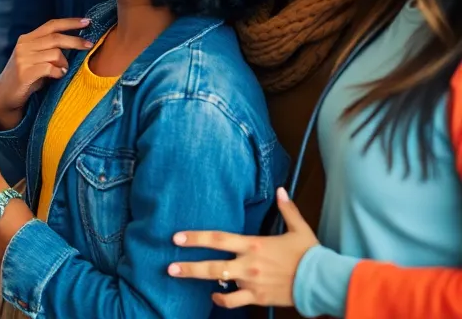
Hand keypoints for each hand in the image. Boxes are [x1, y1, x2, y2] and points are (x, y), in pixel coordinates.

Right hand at [0, 19, 92, 119]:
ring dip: (64, 63)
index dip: (70, 22)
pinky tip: (58, 76)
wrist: (4, 96)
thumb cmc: (26, 77)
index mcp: (27, 38)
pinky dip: (58, 72)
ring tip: (63, 70)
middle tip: (89, 45)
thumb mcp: (35, 58)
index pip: (51, 25)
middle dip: (75, 41)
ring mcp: (23, 59)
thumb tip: (76, 42)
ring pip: (55, 54)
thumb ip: (49, 49)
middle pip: (56, 38)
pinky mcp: (24, 73)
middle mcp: (24, 45)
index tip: (87, 21)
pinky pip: (50, 68)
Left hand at [167, 188, 318, 308]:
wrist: (324, 281)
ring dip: (200, 281)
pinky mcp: (259, 298)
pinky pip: (234, 302)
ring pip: (220, 283)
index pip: (218, 239)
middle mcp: (249, 264)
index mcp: (254, 244)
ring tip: (181, 278)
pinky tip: (214, 297)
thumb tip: (281, 190)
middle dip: (189, 267)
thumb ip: (287, 209)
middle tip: (169, 267)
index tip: (177, 238)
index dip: (196, 238)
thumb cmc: (311, 254)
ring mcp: (252, 282)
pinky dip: (222, 300)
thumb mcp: (299, 229)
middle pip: (212, 265)